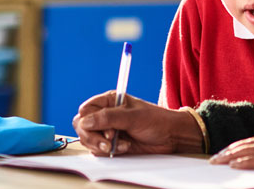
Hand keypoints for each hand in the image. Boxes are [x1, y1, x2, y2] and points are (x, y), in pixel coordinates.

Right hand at [72, 91, 203, 155]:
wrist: (171, 136)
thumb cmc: (156, 120)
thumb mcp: (133, 117)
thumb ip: (108, 118)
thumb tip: (84, 121)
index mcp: (109, 101)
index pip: (85, 110)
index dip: (89, 121)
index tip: (105, 129)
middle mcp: (105, 115)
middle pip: (82, 127)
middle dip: (93, 137)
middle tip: (109, 142)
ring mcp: (107, 130)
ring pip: (88, 140)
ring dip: (102, 146)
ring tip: (122, 144)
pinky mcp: (111, 143)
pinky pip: (98, 151)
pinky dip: (109, 152)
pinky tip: (125, 147)